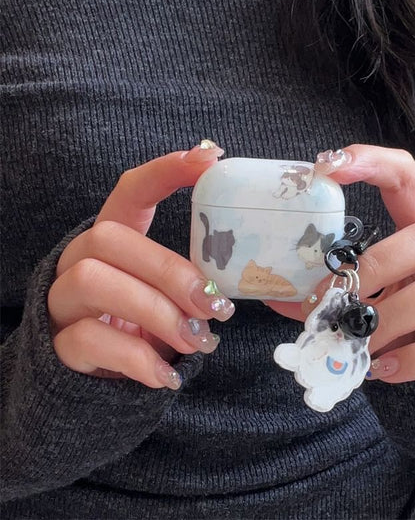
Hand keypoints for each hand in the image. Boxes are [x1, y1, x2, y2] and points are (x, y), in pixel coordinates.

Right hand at [48, 144, 234, 389]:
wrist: (99, 383)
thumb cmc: (143, 330)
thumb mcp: (168, 298)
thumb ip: (189, 282)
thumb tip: (228, 290)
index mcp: (113, 242)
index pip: (129, 191)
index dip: (165, 171)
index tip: (209, 159)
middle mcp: (78, 262)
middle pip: (110, 238)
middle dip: (169, 271)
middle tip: (214, 307)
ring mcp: (62, 303)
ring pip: (94, 282)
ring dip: (157, 313)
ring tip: (197, 342)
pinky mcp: (59, 346)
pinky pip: (89, 340)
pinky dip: (138, 359)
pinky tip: (168, 376)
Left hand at [268, 145, 414, 382]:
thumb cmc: (412, 321)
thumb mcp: (378, 297)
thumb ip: (339, 292)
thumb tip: (278, 296)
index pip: (408, 180)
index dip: (372, 163)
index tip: (329, 167)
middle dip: (374, 269)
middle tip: (338, 304)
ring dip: (387, 320)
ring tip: (359, 344)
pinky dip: (412, 360)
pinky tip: (384, 370)